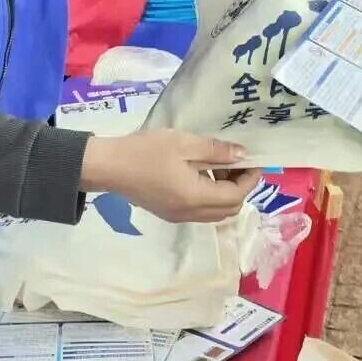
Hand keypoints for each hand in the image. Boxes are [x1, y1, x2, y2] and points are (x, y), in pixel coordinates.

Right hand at [80, 130, 262, 223]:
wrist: (108, 166)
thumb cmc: (146, 151)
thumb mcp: (184, 144)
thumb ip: (216, 151)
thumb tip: (243, 156)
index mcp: (196, 198)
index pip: (235, 196)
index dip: (249, 179)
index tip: (253, 159)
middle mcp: (190, 213)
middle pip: (229, 209)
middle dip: (240, 187)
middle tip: (237, 161)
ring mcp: (178, 216)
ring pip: (215, 212)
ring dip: (225, 191)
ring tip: (218, 164)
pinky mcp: (169, 212)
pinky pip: (200, 210)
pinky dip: (210, 195)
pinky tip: (201, 172)